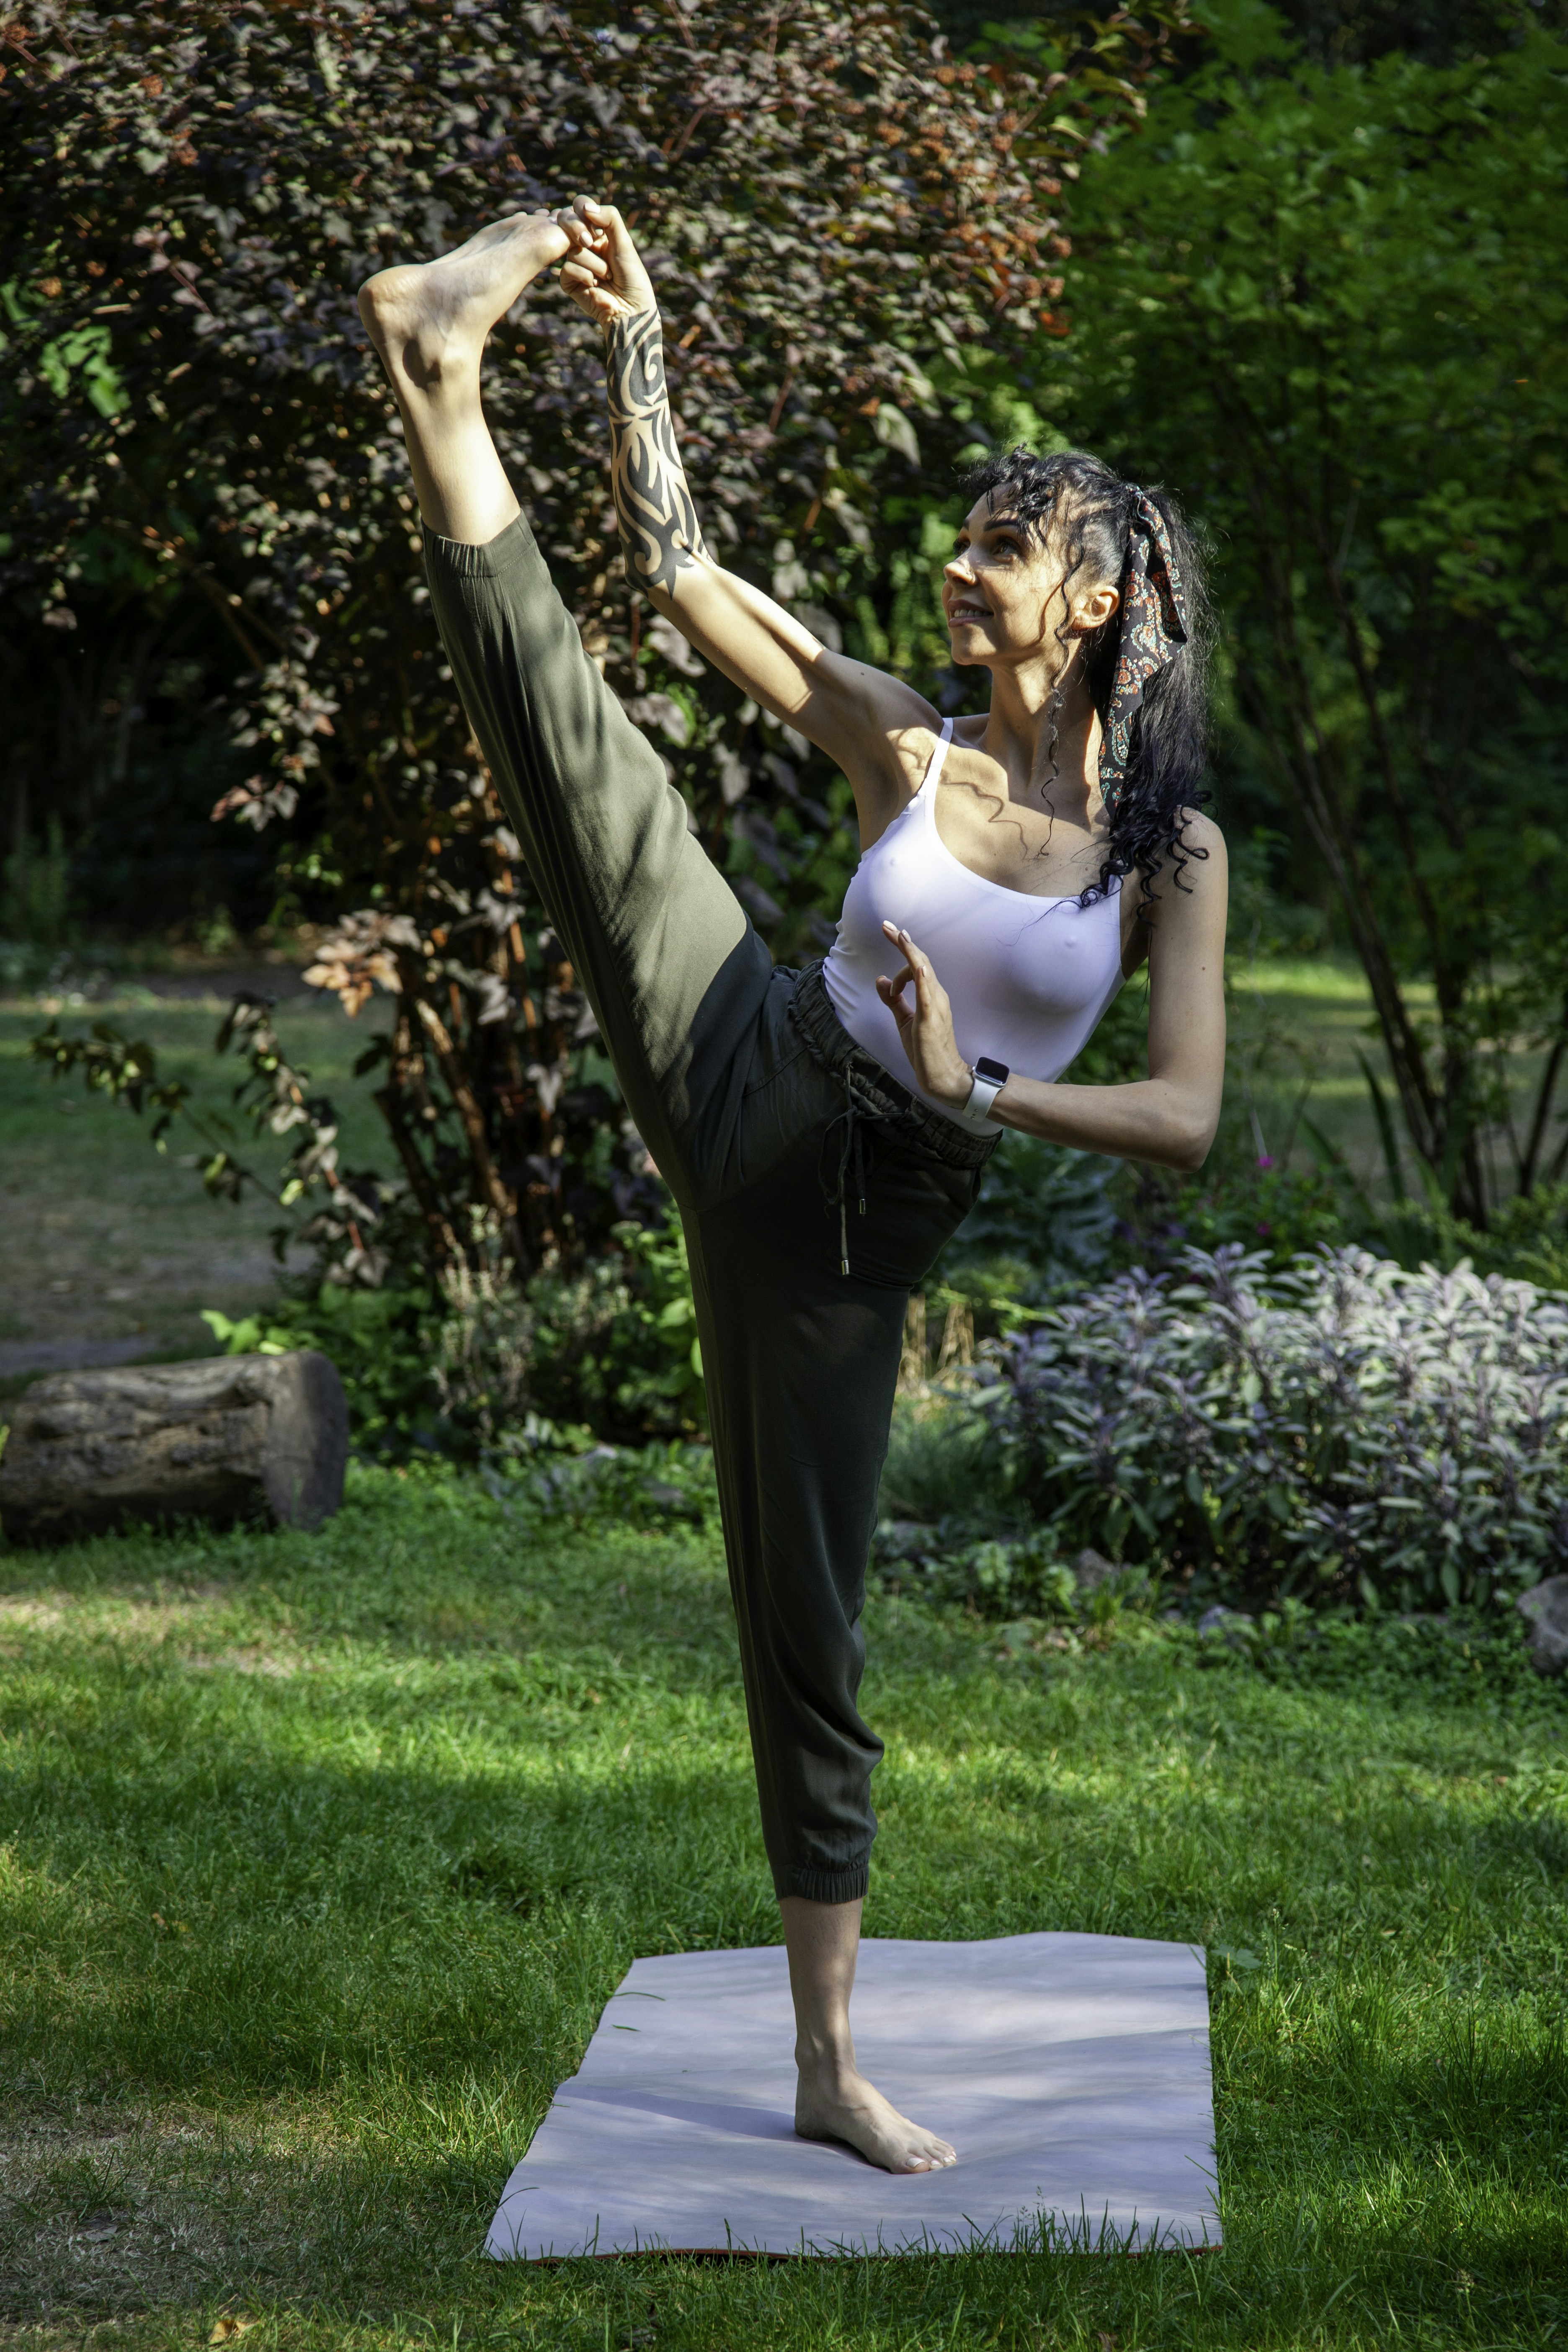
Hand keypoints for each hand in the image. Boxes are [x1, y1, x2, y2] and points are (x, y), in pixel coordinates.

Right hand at [556, 196, 657, 326]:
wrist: (630, 309)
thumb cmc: (632, 276)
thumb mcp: (624, 242)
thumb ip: (610, 218)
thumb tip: (586, 208)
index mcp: (597, 232)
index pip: (580, 209)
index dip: (584, 212)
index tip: (598, 227)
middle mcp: (584, 245)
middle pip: (570, 225)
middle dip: (587, 236)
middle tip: (595, 244)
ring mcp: (575, 263)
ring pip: (574, 251)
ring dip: (596, 265)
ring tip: (607, 277)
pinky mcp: (568, 281)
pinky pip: (568, 268)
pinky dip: (585, 276)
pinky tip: (595, 286)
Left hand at [876, 922, 971, 1109]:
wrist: (941, 1075)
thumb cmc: (925, 1049)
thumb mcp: (904, 1019)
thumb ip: (893, 1000)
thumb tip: (880, 980)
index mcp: (930, 995)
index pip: (916, 965)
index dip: (902, 947)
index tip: (889, 931)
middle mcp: (936, 995)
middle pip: (920, 961)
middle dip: (903, 942)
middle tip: (886, 926)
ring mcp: (936, 1005)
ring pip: (924, 971)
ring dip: (910, 952)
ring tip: (899, 935)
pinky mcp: (932, 1018)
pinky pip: (928, 994)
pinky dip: (922, 978)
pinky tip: (916, 966)